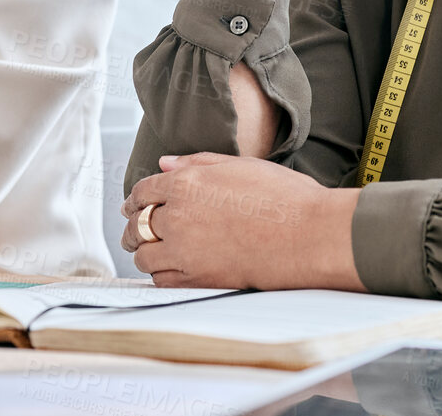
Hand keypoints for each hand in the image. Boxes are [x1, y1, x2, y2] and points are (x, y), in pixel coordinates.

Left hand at [120, 152, 363, 289]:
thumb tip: (165, 164)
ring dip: (143, 252)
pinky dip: (158, 274)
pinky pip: (160, 279)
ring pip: (143, 255)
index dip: (134, 199)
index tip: (133, 205)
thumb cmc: (284, 197)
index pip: (143, 191)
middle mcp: (178, 215)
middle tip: (135, 231)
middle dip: (134, 226)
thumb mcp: (240, 165)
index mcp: (187, 183)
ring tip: (149, 251)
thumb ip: (197, 163)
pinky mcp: (196, 278)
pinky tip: (167, 269)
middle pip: (137, 224)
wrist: (308, 235)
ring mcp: (185, 249)